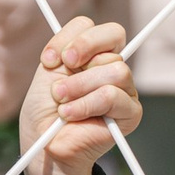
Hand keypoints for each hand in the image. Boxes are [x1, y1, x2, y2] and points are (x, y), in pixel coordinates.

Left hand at [22, 16, 139, 174]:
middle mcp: (115, 70)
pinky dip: (86, 104)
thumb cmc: (44, 109)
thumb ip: (68, 45)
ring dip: (80, 87)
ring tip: (62, 106)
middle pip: (112, 47)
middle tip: (57, 89)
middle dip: (76, 68)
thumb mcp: (49, 68)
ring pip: (116, 70)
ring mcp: (126, 91)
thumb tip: (82, 37)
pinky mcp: (131, 114)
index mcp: (99, 56)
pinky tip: (70, 116)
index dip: (81, 39)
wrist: (43, 143)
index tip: (52, 60)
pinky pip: (113, 96)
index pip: (108, 30)